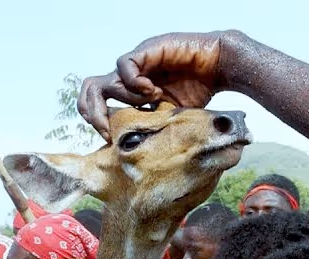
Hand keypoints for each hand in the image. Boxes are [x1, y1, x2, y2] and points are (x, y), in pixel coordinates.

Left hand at [79, 32, 228, 139]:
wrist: (220, 67)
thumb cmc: (198, 93)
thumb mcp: (167, 118)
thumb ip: (149, 127)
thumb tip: (135, 156)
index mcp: (129, 94)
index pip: (96, 104)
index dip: (97, 122)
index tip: (111, 139)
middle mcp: (127, 79)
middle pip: (88, 92)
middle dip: (94, 114)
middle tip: (110, 130)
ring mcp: (135, 64)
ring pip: (101, 82)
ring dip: (121, 99)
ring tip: (148, 103)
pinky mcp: (146, 51)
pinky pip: (124, 66)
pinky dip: (134, 84)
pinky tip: (154, 92)